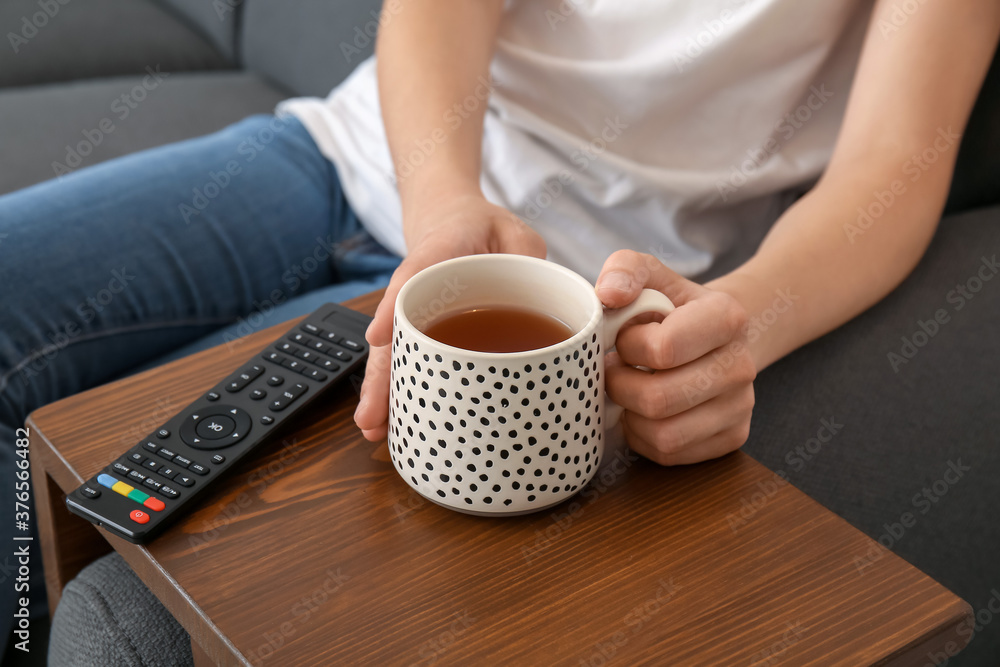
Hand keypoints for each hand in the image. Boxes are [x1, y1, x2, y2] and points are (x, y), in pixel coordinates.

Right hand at [354, 192, 545, 439]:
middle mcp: (417, 286)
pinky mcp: (422, 329)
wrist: (452, 218)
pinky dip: (402, 388)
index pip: (412, 275)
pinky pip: (409, 358)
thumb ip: (529, 257)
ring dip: (385, 391)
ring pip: (395, 352)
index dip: (395, 307)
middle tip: (371, 416)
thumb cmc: (484, 229)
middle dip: (382, 375)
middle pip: (394, 332)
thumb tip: (543, 298)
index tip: (379, 338)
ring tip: (375, 429)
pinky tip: (397, 421)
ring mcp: (415, 310)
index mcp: (439, 251)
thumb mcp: (514, 231)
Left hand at [596, 251, 755, 464]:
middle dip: (620, 386)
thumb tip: (608, 294)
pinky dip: (644, 437)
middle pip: (658, 399)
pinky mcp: (733, 437)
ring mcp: (741, 406)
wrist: (712, 334)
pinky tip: (645, 412)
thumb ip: (625, 270)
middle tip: (615, 370)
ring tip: (630, 390)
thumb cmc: (670, 307)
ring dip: (631, 415)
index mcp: (727, 317)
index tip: (624, 338)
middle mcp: (742, 365)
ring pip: (663, 435)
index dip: (628, 347)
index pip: (663, 349)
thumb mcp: (649, 275)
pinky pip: (671, 454)